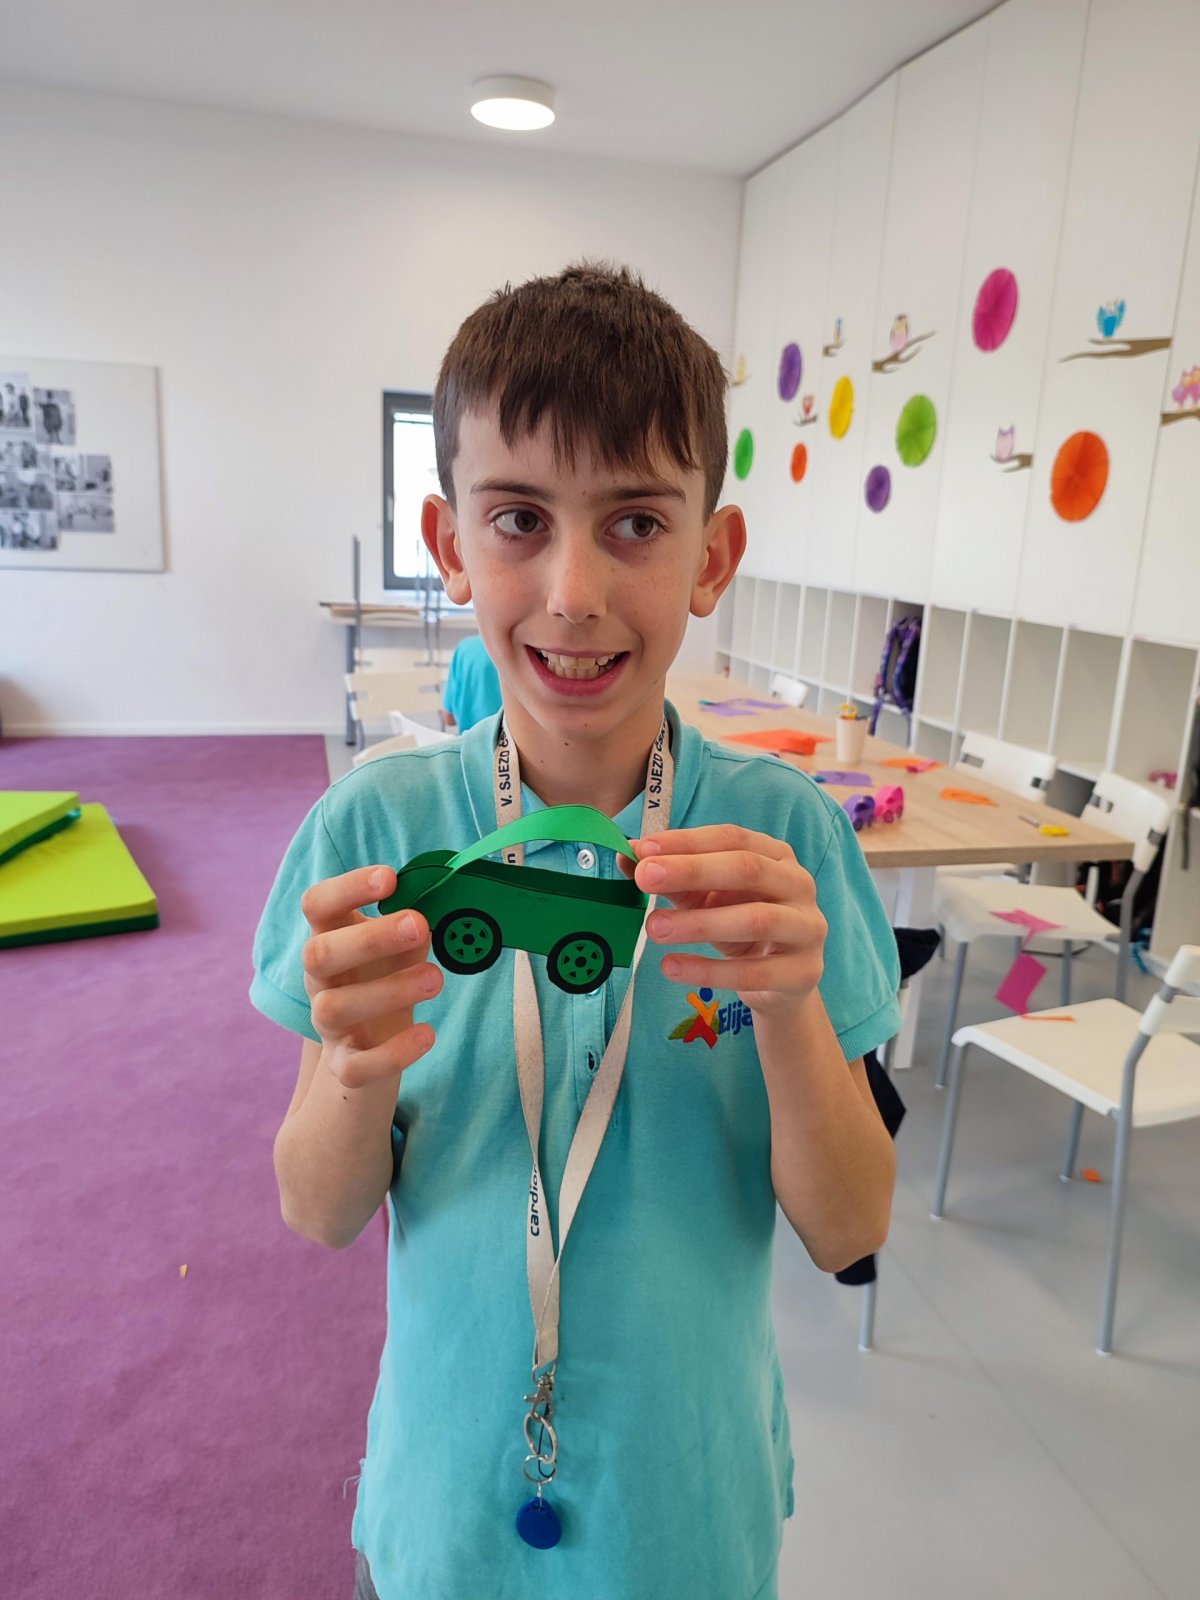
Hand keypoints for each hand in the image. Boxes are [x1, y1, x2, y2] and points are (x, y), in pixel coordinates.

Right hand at [300, 866, 441, 1087]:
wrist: (372, 1045)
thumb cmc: (388, 977)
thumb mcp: (401, 944)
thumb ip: (416, 923)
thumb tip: (450, 898)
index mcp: (331, 937)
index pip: (317, 905)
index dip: (347, 888)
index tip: (389, 878)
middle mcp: (320, 979)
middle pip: (318, 954)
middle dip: (369, 938)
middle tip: (419, 926)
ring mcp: (327, 1024)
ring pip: (334, 1009)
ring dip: (388, 991)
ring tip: (435, 979)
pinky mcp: (344, 1065)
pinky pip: (356, 1066)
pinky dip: (392, 1053)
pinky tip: (427, 1034)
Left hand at [622, 825, 825, 1019]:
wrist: (780, 984)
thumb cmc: (741, 926)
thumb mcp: (707, 899)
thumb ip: (673, 879)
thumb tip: (628, 857)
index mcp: (776, 856)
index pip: (732, 838)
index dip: (687, 841)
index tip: (643, 849)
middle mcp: (799, 884)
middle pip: (747, 870)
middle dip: (693, 871)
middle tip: (645, 878)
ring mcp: (807, 928)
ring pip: (756, 920)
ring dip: (699, 923)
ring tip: (653, 928)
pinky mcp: (803, 972)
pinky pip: (753, 971)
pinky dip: (709, 971)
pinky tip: (671, 967)